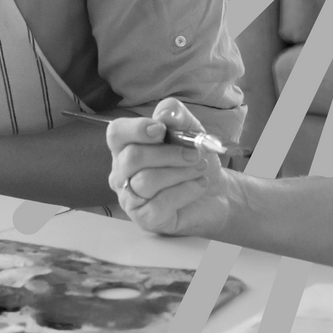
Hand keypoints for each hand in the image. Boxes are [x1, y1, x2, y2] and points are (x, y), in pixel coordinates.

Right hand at [106, 97, 233, 236]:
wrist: (216, 191)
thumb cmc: (195, 160)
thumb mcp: (191, 130)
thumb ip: (177, 116)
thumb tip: (165, 114)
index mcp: (126, 147)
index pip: (116, 133)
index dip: (136, 129)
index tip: (161, 130)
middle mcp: (122, 173)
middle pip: (132, 158)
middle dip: (169, 154)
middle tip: (194, 155)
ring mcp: (131, 198)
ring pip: (146, 181)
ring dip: (180, 172)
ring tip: (200, 169)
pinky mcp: (145, 219)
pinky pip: (159, 203)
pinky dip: (185, 191)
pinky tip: (198, 185)